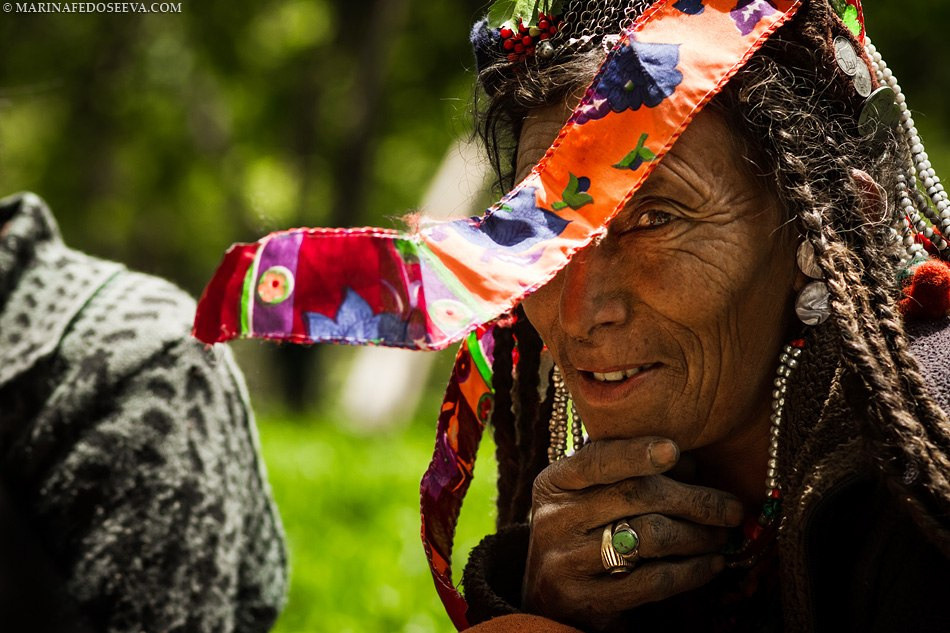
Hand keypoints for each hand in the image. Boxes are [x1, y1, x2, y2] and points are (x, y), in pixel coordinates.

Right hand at [522, 437, 743, 630]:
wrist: (551, 595)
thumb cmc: (583, 532)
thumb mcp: (590, 496)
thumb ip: (632, 473)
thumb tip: (692, 462)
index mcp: (554, 483)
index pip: (597, 460)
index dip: (635, 453)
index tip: (673, 450)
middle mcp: (554, 520)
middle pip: (634, 496)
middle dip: (694, 500)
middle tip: (731, 508)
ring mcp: (566, 563)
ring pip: (650, 537)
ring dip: (699, 536)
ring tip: (723, 536)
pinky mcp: (587, 601)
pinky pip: (653, 582)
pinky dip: (691, 572)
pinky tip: (711, 565)